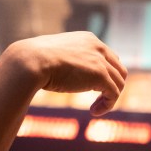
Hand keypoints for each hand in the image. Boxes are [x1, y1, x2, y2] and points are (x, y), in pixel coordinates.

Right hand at [9, 32, 127, 114]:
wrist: (31, 62)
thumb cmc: (35, 60)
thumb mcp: (52, 55)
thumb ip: (62, 60)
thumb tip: (58, 69)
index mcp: (88, 39)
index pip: (108, 57)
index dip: (105, 73)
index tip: (92, 87)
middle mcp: (98, 47)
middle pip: (118, 69)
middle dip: (112, 85)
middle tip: (99, 99)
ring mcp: (101, 61)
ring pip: (119, 83)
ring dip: (109, 98)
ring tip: (94, 109)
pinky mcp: (101, 76)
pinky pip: (114, 94)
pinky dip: (108, 105)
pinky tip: (93, 111)